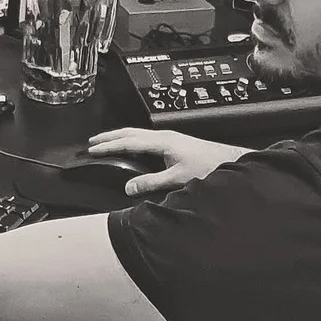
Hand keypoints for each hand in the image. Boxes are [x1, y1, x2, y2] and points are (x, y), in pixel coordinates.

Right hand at [86, 127, 248, 196]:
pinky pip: (145, 139)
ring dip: (119, 137)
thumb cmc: (208, 166)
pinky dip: (131, 141)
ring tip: (106, 143)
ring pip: (137, 134)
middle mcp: (164, 136)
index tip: (93, 150)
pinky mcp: (173, 142)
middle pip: (130, 133)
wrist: (227, 160)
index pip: (128, 141)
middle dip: (109, 137)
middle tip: (92, 142)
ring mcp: (169, 138)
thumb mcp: (177, 178)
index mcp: (162, 141)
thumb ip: (151, 182)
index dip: (109, 146)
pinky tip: (130, 149)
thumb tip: (130, 187)